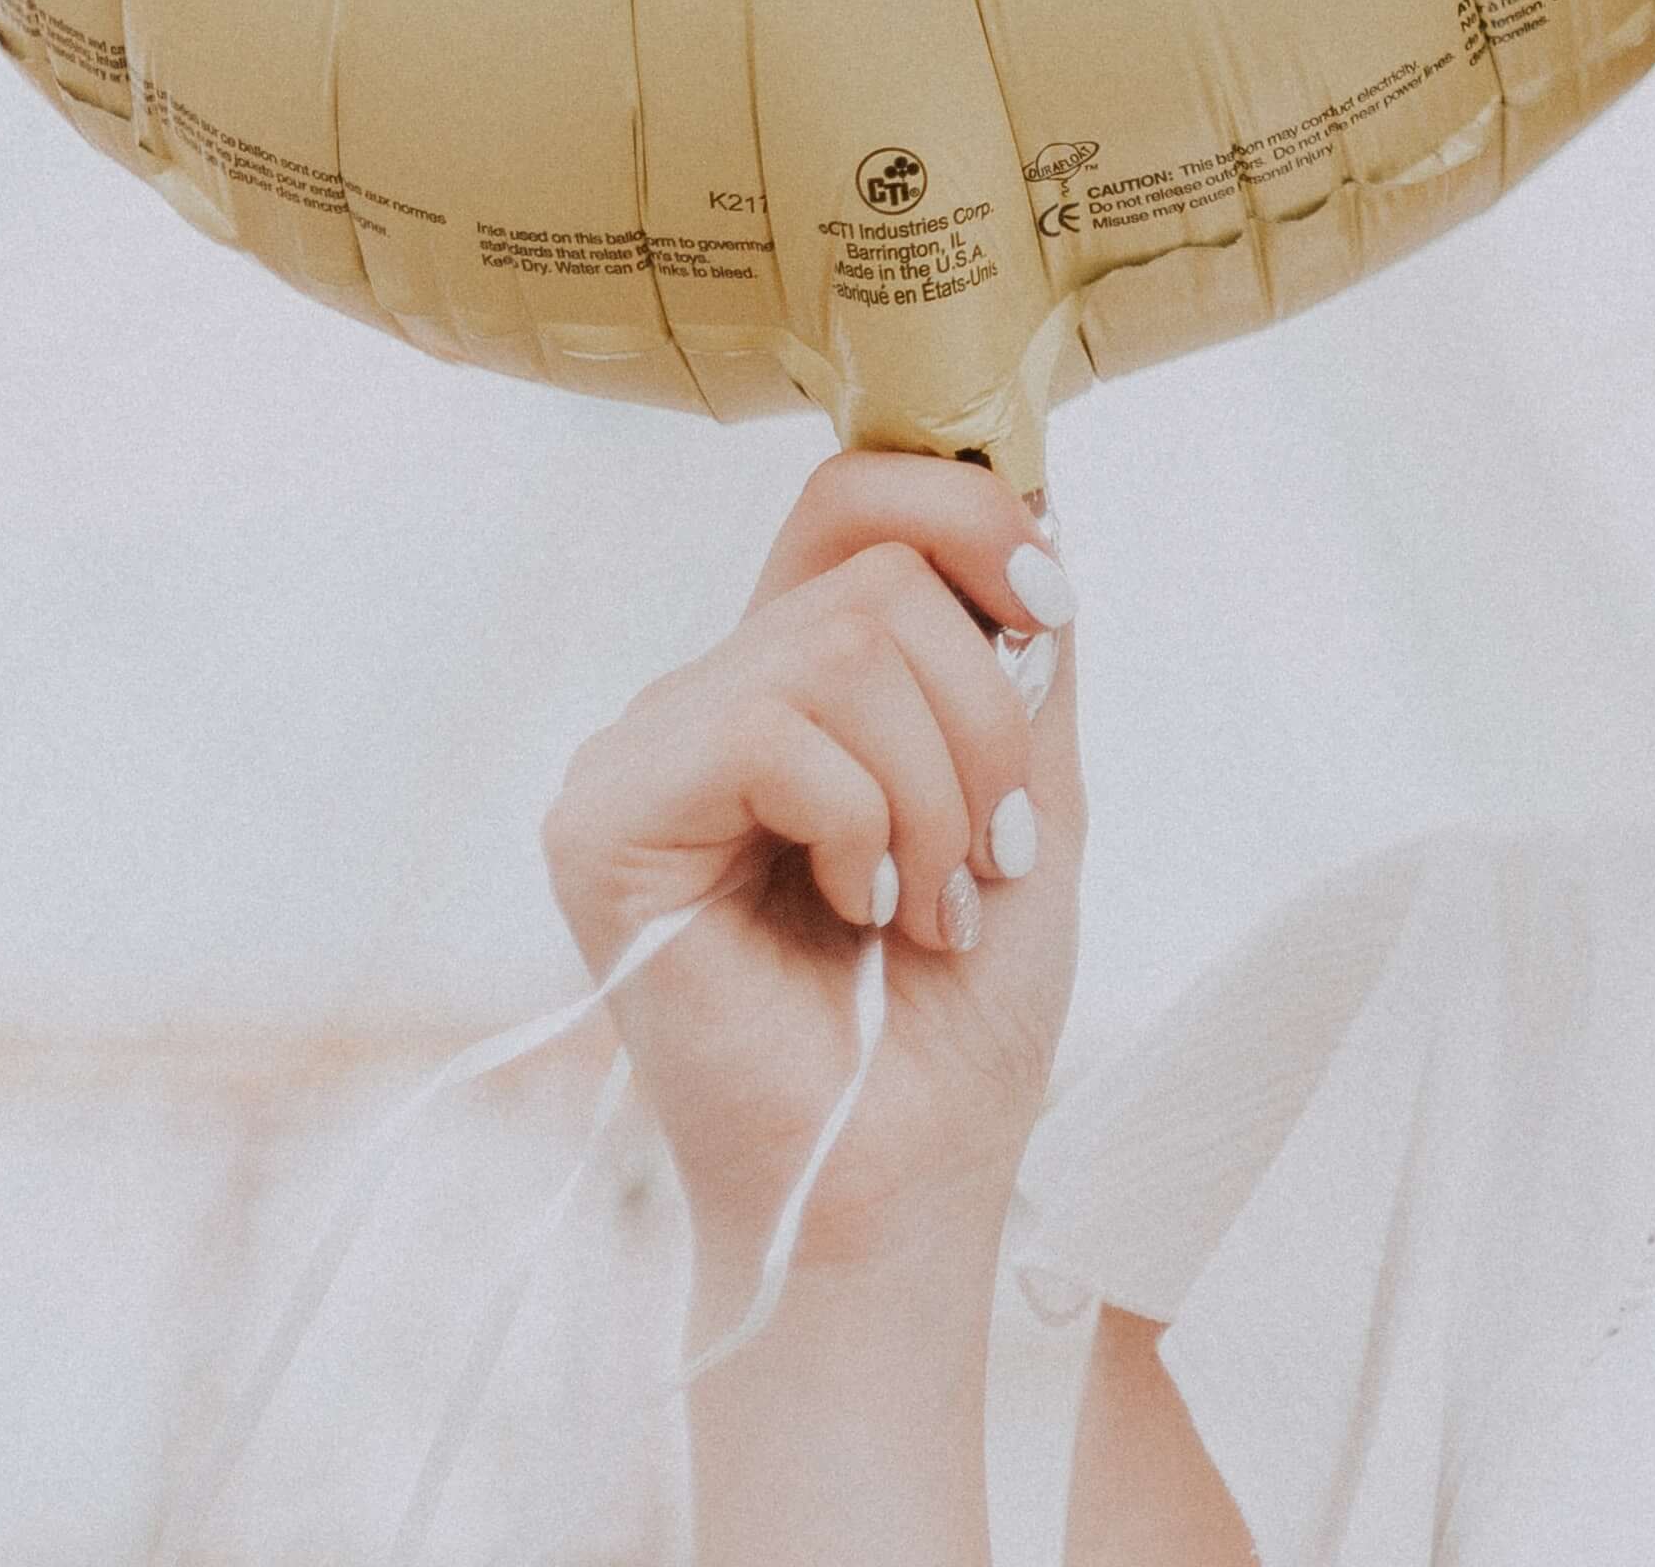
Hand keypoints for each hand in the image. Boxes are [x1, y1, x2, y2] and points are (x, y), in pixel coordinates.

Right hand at [543, 447, 1084, 1290]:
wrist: (909, 1165)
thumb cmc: (962, 1000)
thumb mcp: (1030, 785)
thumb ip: (1021, 645)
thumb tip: (1036, 489)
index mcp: (800, 676)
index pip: (855, 494)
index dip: (973, 512)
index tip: (1051, 615)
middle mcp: (708, 694)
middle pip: (877, 570)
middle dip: (986, 717)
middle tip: (988, 856)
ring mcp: (644, 752)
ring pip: (841, 644)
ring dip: (938, 792)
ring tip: (930, 905)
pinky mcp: (603, 822)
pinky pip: (769, 731)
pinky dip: (861, 824)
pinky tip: (856, 911)